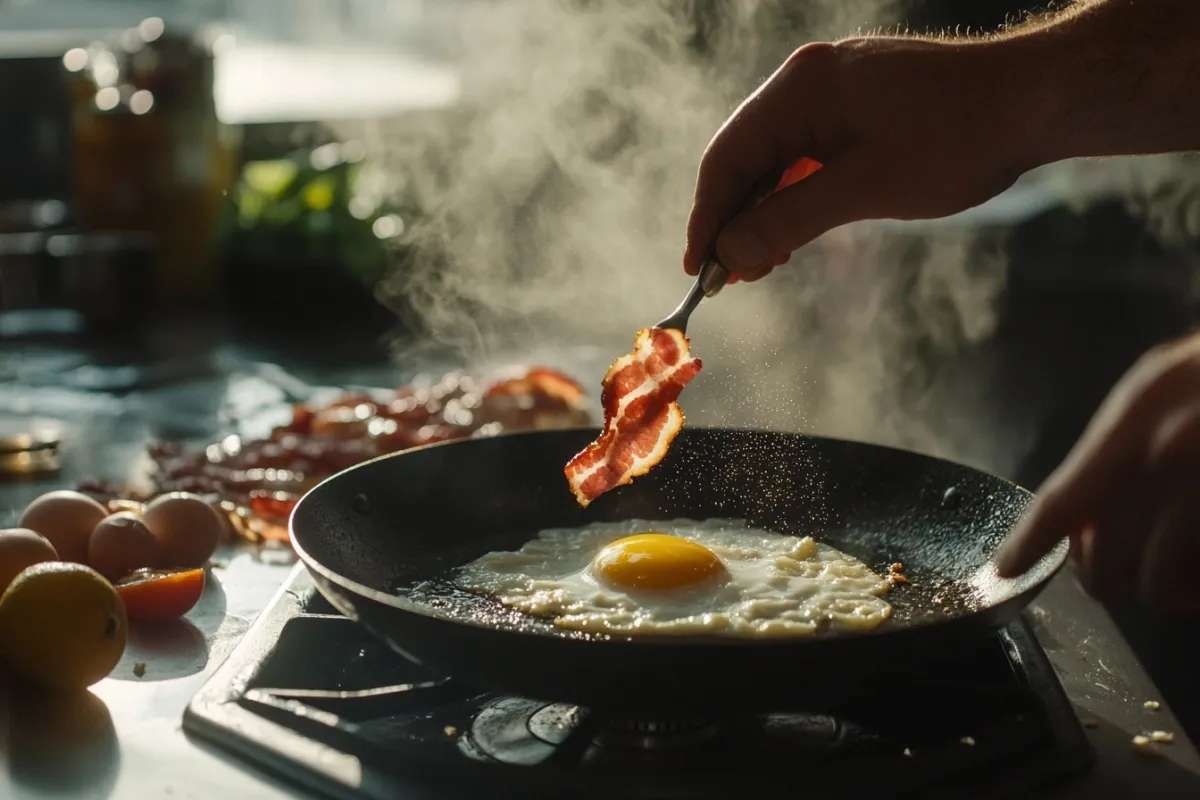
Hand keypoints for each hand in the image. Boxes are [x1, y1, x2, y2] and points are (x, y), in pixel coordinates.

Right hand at [684, 37, 1042, 280]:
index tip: (700, 268)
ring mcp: (833, 91)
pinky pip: (806, 154)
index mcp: (801, 88)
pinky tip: (796, 231)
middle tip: (731, 275)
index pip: (726, 157)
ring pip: (775, 159)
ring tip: (762, 263)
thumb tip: (729, 250)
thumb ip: (790, 219)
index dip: (707, 217)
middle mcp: (807, 81)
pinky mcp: (857, 106)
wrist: (1038, 99)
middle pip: (745, 157)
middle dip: (735, 219)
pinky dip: (794, 195)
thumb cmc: (960, 137)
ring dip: (764, 212)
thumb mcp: (868, 188)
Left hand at [996, 333, 1199, 613]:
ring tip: (1195, 566)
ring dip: (1175, 591)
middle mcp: (1176, 449)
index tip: (1001, 570)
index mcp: (1147, 406)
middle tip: (1139, 567)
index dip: (1026, 542)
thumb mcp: (1176, 382)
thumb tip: (1080, 521)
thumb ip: (1129, 443)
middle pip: (1105, 560)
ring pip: (1160, 587)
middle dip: (1116, 576)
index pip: (1065, 494)